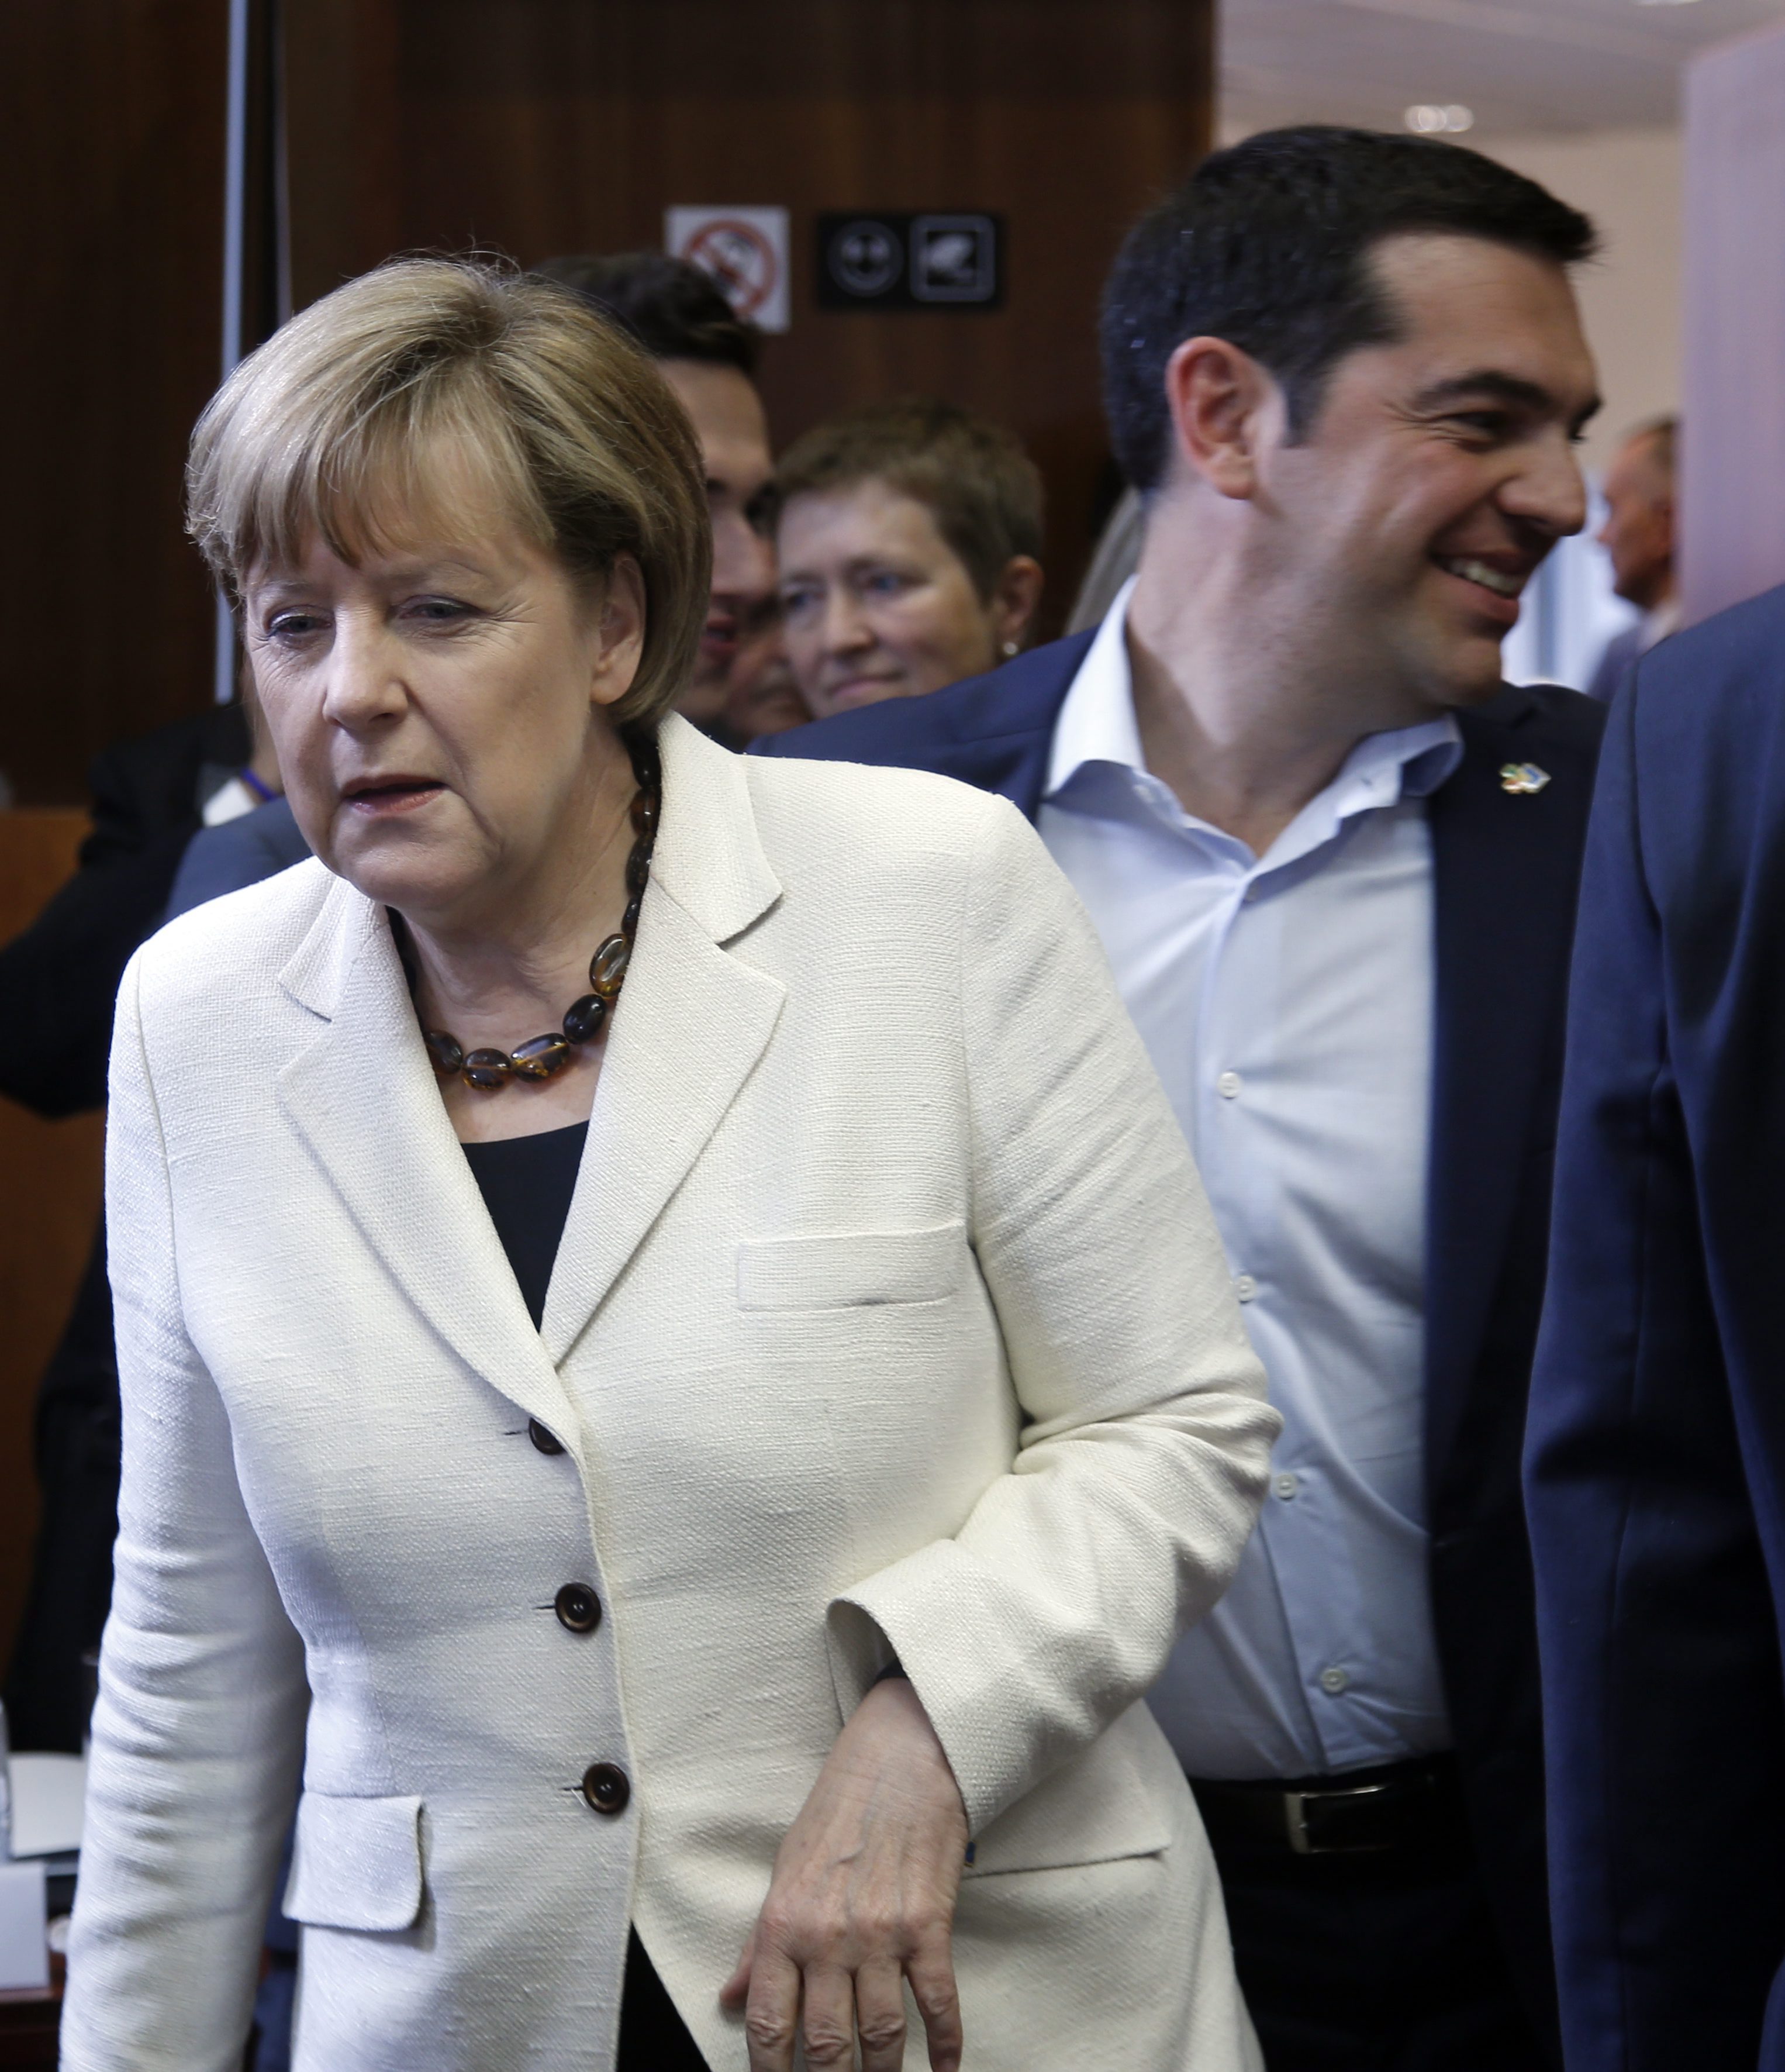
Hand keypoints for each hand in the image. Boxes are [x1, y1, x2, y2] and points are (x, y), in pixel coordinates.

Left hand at [720, 1675, 969, 2070]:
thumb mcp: (783, 1871)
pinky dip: (945, 2045)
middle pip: (826, 2043)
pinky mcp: (927, 1926)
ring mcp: (881, 1934)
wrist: (898, 1761)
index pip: (767, 2021)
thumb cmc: (837, 1813)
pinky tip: (944, 2070)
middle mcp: (827, 1936)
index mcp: (782, 1924)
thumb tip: (729, 1996)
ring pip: (882, 2035)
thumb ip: (756, 1943)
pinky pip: (937, 2002)